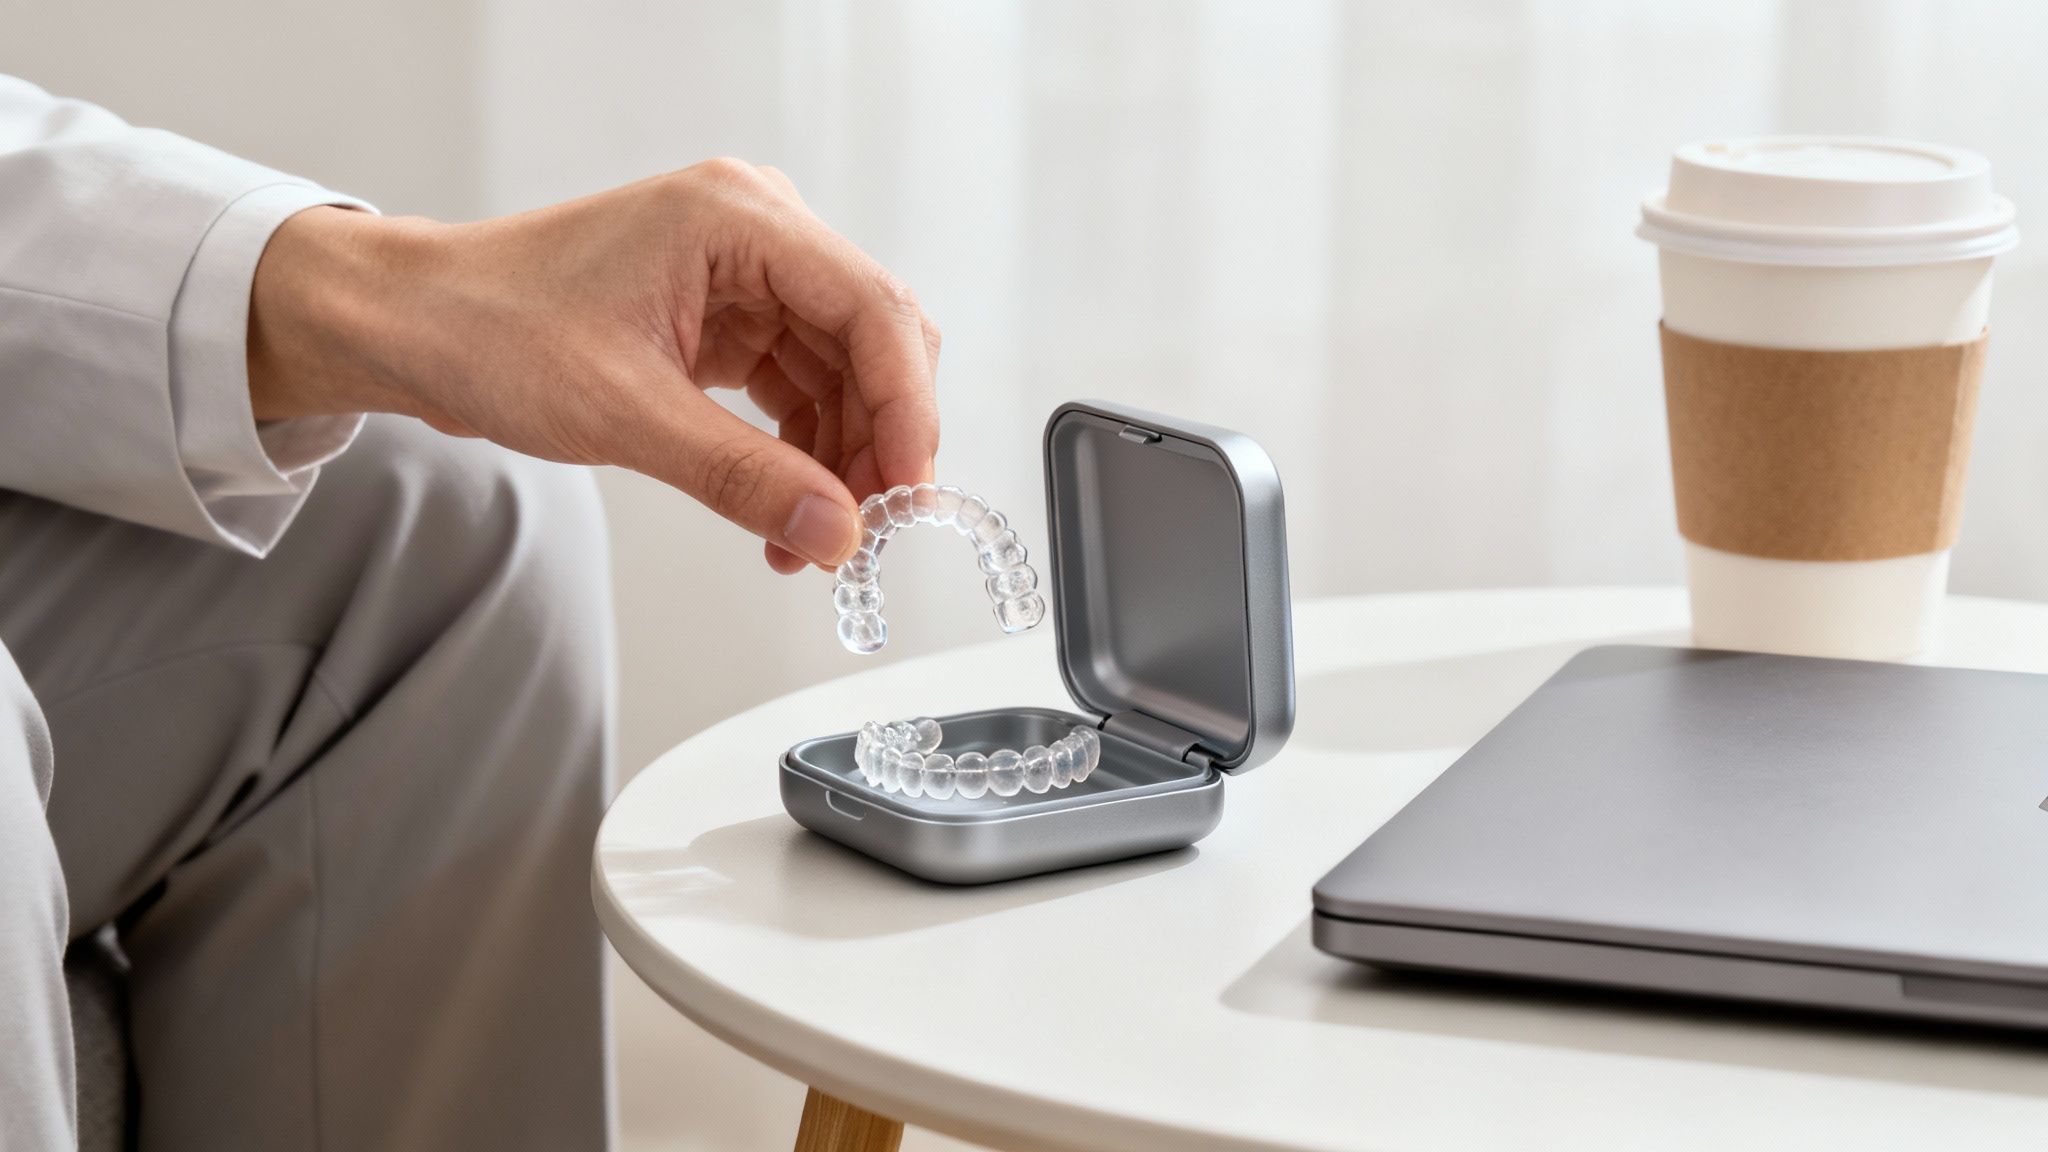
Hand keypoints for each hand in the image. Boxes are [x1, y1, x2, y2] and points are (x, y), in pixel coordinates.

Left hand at [246, 159, 940, 571]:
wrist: (410, 326)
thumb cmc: (488, 330)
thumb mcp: (624, 414)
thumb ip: (743, 477)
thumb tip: (838, 531)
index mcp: (738, 217)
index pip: (873, 309)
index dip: (907, 407)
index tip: (910, 491)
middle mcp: (755, 231)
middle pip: (871, 343)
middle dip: (876, 441)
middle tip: (865, 529)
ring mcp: (744, 275)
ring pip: (842, 375)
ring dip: (839, 460)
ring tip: (811, 540)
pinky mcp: (727, 317)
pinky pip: (799, 389)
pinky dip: (802, 454)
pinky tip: (786, 511)